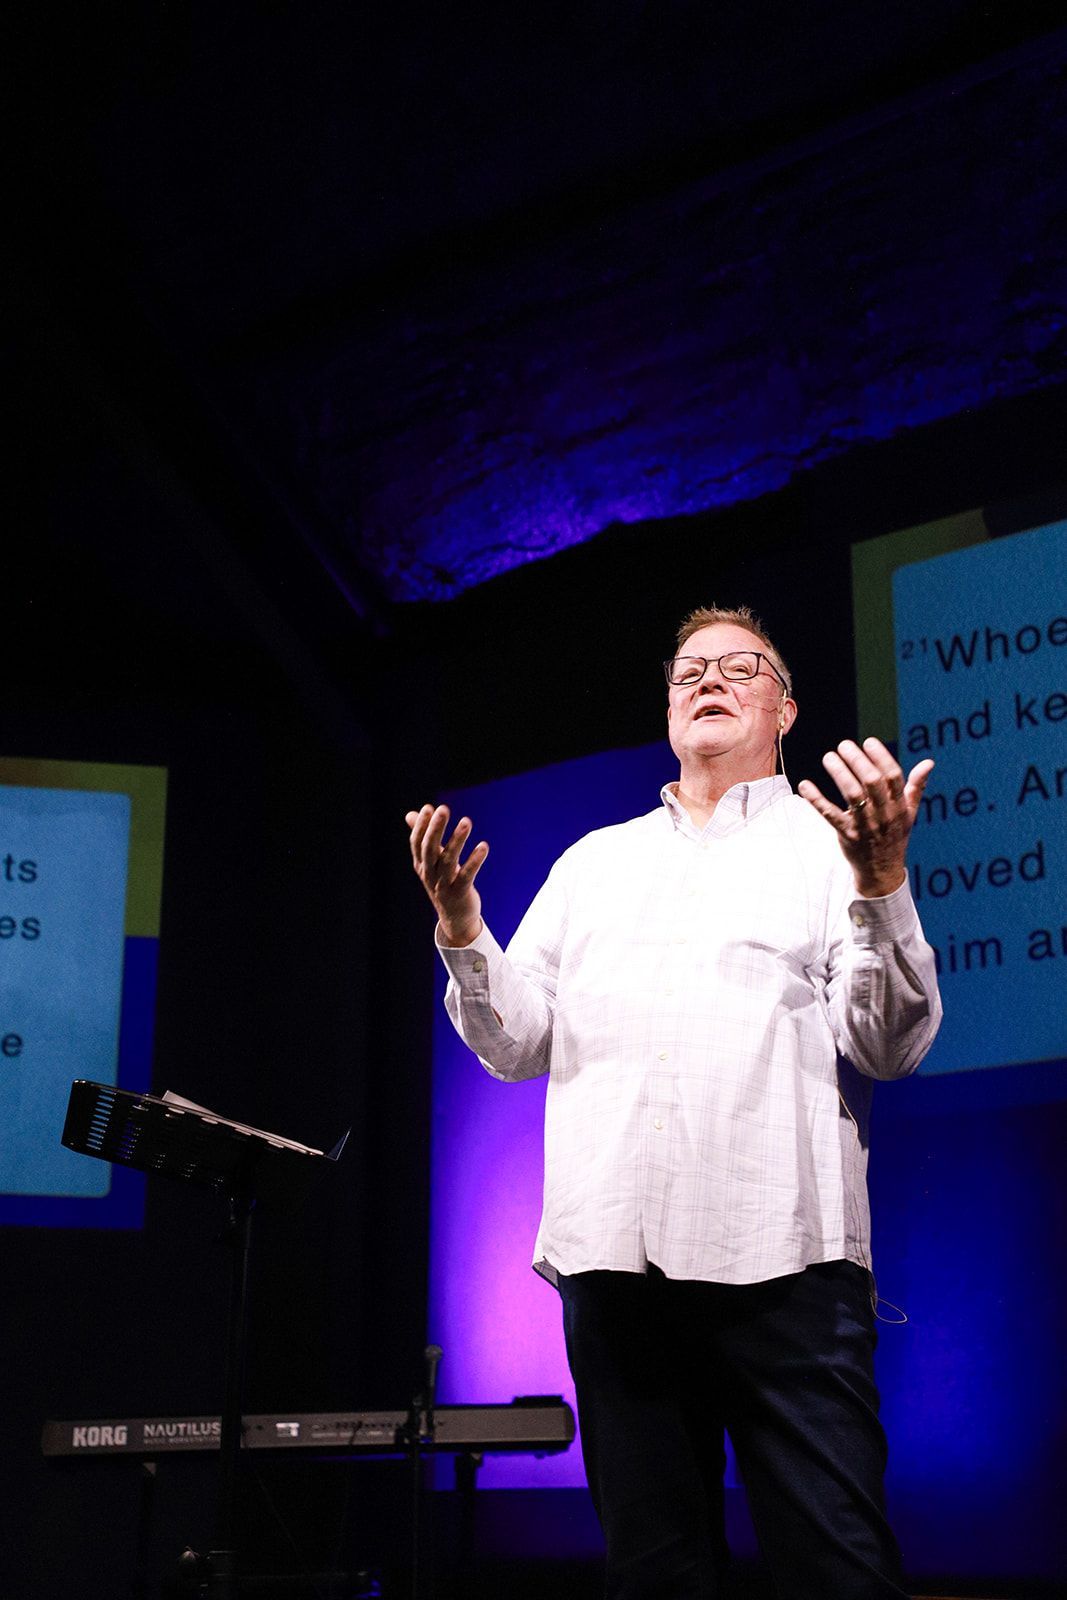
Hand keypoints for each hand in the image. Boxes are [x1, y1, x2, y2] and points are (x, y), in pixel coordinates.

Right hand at [405, 804, 488, 945]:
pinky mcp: (460, 893)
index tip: (428, 807)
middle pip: (429, 849)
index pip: (417, 843)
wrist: (455, 919)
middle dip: (435, 828)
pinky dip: (474, 861)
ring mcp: (444, 885)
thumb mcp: (431, 862)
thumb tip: (410, 814)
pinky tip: (483, 846)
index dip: (421, 826)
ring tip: (466, 821)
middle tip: (443, 809)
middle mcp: (430, 875)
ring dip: (457, 840)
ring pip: (448, 861)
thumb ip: (423, 837)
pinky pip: (467, 875)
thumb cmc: (443, 884)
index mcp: (422, 865)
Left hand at [797, 737, 933, 897]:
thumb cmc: (894, 836)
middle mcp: (884, 814)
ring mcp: (865, 825)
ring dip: (839, 773)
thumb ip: (917, 786)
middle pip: (872, 782)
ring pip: (852, 794)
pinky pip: (830, 815)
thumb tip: (929, 762)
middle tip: (843, 745)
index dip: (881, 757)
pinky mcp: (847, 835)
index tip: (868, 741)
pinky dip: (816, 799)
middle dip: (857, 761)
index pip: (893, 777)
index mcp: (900, 806)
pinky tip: (805, 784)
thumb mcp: (910, 813)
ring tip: (829, 757)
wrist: (882, 872)